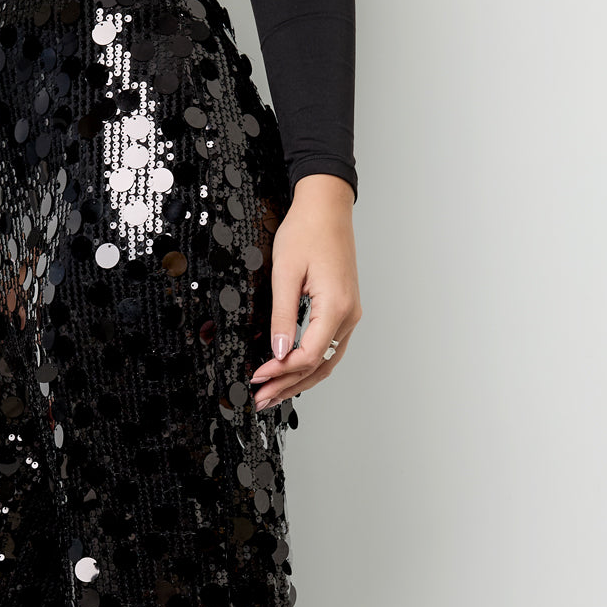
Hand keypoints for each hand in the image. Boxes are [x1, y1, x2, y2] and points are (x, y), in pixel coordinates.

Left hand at [250, 174, 360, 411]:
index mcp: (337, 307)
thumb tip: (276, 353)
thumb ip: (282, 317)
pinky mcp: (343, 311)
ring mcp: (349, 315)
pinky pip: (328, 348)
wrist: (327, 206)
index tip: (257, 377)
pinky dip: (309, 366)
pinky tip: (290, 375)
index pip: (308, 355)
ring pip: (325, 362)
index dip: (280, 372)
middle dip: (287, 385)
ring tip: (272, 395)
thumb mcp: (286, 274)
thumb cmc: (307, 231)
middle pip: (318, 366)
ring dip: (298, 381)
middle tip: (259, 400)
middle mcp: (349, 316)